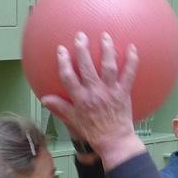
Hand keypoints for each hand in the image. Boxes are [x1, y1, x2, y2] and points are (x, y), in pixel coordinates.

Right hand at [40, 31, 144, 168]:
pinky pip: (129, 74)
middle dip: (83, 49)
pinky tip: (133, 48)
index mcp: (81, 99)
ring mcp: (110, 92)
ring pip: (108, 67)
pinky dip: (132, 61)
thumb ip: (60, 107)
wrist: (115, 142)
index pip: (68, 76)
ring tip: (105, 36)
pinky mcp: (124, 93)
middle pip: (86, 66)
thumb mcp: (73, 121)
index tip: (62, 50)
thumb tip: (45, 99)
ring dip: (106, 50)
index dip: (64, 62)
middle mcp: (94, 93)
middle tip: (81, 36)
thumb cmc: (94, 133)